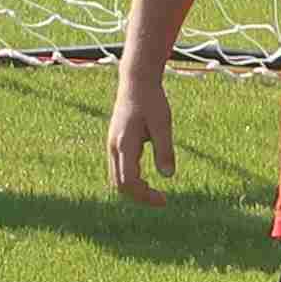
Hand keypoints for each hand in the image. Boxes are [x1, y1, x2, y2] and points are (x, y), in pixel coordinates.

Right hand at [106, 75, 176, 202]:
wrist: (136, 81)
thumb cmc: (151, 100)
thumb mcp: (163, 124)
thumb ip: (164, 149)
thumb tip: (168, 176)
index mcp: (124, 144)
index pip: (128, 182)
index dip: (145, 195)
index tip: (164, 200)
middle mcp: (114, 147)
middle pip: (119, 185)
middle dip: (139, 196)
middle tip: (161, 199)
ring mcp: (112, 146)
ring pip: (117, 179)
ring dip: (134, 189)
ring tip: (154, 192)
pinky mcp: (115, 143)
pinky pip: (119, 169)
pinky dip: (131, 180)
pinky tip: (146, 179)